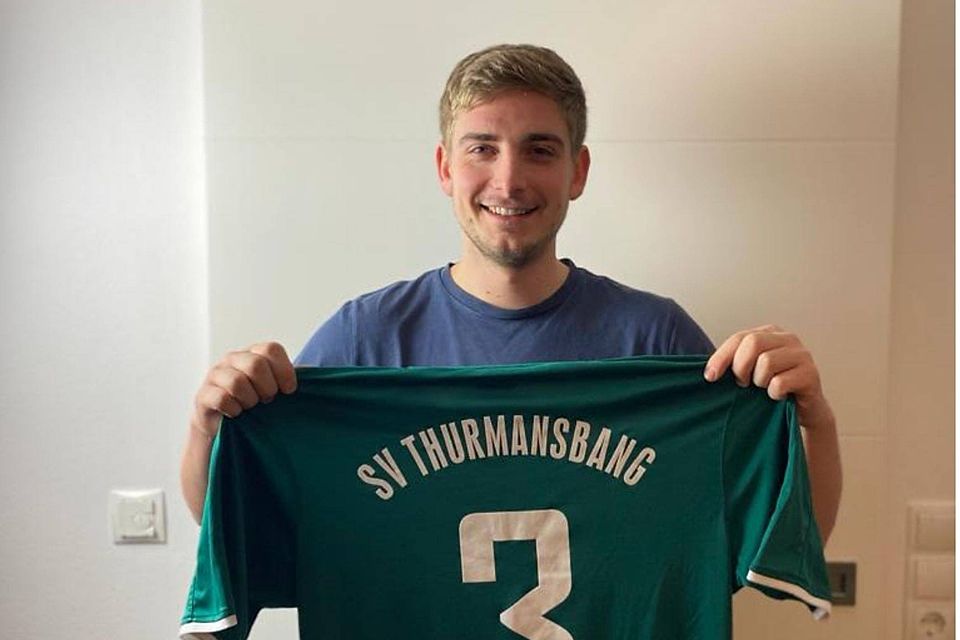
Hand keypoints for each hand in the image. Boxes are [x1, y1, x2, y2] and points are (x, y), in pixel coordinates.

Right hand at [190, 341, 297, 439]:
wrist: (228, 431)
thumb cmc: (259, 408)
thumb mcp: (280, 390)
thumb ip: (298, 379)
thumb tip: (325, 378)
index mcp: (254, 353)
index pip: (271, 349)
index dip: (284, 371)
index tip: (289, 390)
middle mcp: (233, 359)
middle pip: (256, 365)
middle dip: (267, 388)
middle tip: (267, 400)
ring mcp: (215, 375)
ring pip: (237, 382)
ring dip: (250, 401)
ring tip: (251, 407)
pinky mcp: (203, 395)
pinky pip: (222, 398)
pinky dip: (235, 410)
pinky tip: (237, 415)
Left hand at [704, 325, 833, 429]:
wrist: (804, 411)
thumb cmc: (772, 388)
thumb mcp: (751, 371)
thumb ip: (734, 363)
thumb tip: (708, 371)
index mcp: (770, 333)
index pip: (739, 338)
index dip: (721, 357)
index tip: (710, 377)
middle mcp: (788, 338)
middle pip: (753, 343)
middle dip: (740, 367)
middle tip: (743, 384)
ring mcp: (802, 354)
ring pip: (766, 362)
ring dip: (759, 382)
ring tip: (764, 389)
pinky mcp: (811, 374)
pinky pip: (780, 382)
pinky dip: (773, 393)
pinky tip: (778, 396)